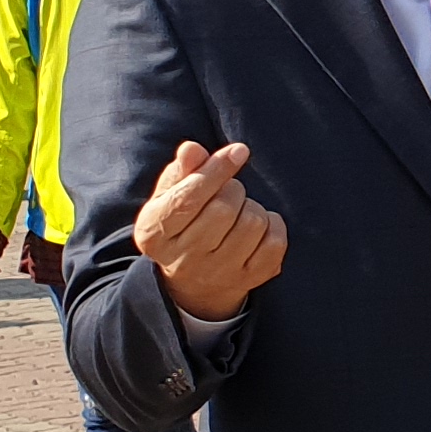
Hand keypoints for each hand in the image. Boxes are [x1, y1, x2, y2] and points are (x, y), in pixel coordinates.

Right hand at [136, 141, 287, 322]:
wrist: (194, 282)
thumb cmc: (182, 224)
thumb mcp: (170, 196)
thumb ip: (181, 171)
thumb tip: (192, 149)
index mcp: (155, 233)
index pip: (187, 199)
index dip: (216, 170)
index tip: (239, 151)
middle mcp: (184, 259)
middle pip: (224, 208)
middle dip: (233, 189)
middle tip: (228, 192)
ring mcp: (218, 273)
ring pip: (252, 222)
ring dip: (252, 207)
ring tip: (238, 212)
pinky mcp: (249, 280)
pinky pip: (275, 242)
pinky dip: (273, 225)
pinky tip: (258, 229)